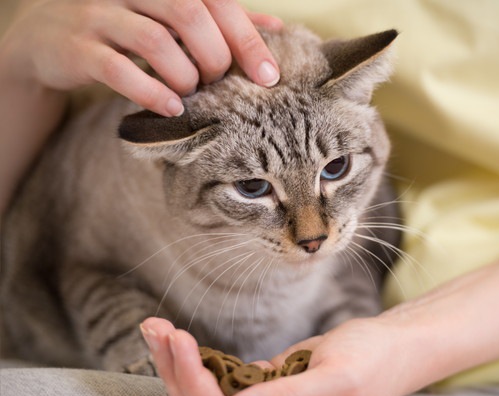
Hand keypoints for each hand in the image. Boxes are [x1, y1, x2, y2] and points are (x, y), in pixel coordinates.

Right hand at [3, 0, 280, 116]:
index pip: (215, 0)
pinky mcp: (77, 47)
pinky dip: (150, 91)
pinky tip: (170, 108)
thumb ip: (220, 19)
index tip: (268, 76)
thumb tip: (276, 27)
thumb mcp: (172, 16)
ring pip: (154, 40)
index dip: (247, 37)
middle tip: (220, 83)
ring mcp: (99, 14)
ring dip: (184, 75)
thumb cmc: (127, 25)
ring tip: (193, 94)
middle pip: (188, 13)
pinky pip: (118, 68)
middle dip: (216, 56)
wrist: (49, 35)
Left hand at [141, 315, 420, 395]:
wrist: (392, 347)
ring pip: (207, 394)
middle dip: (177, 369)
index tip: (179, 342)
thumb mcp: (337, 381)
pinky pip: (221, 378)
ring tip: (154, 329)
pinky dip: (196, 358)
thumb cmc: (374, 363)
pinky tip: (175, 339)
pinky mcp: (262, 390)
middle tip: (156, 328)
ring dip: (178, 363)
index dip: (197, 384)